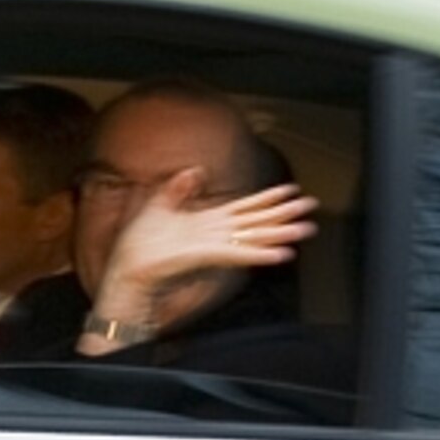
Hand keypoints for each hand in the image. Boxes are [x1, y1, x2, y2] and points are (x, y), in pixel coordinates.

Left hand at [83, 172, 316, 350]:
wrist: (128, 270)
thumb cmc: (140, 245)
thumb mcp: (158, 206)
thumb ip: (179, 188)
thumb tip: (194, 170)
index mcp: (207, 222)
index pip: (244, 208)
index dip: (268, 198)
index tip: (290, 189)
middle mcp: (216, 234)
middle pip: (257, 221)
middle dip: (285, 214)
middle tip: (311, 208)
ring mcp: (214, 247)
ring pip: (255, 238)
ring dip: (282, 234)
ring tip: (306, 230)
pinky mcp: (207, 256)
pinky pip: (239, 254)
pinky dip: (260, 253)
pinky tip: (281, 254)